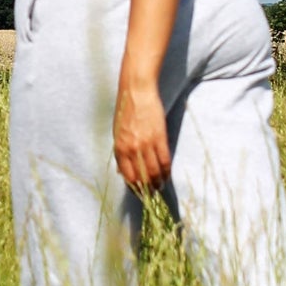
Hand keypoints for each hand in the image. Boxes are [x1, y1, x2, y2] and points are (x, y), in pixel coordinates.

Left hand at [113, 77, 170, 191]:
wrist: (136, 92)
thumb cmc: (126, 111)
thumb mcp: (117, 133)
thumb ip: (120, 152)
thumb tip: (121, 172)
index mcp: (119, 148)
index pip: (127, 176)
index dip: (134, 188)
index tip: (139, 192)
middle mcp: (131, 149)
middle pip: (141, 177)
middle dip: (147, 189)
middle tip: (152, 193)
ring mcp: (146, 144)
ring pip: (154, 171)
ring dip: (158, 182)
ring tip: (161, 186)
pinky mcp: (159, 138)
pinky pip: (164, 160)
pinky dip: (166, 171)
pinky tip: (167, 175)